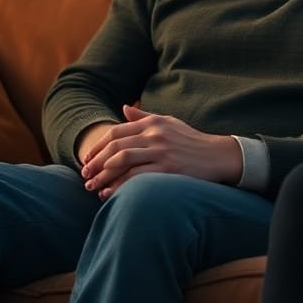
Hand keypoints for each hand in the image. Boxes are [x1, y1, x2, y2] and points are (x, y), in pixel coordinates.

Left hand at [79, 106, 241, 199]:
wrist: (218, 155)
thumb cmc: (192, 141)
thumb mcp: (169, 123)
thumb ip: (144, 117)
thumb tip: (123, 108)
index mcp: (153, 122)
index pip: (116, 132)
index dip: (98, 147)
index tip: (87, 160)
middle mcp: (155, 135)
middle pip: (115, 147)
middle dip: (96, 162)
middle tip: (84, 175)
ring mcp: (161, 152)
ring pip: (122, 161)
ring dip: (102, 175)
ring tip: (91, 187)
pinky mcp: (168, 169)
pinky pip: (136, 177)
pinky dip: (119, 186)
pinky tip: (109, 194)